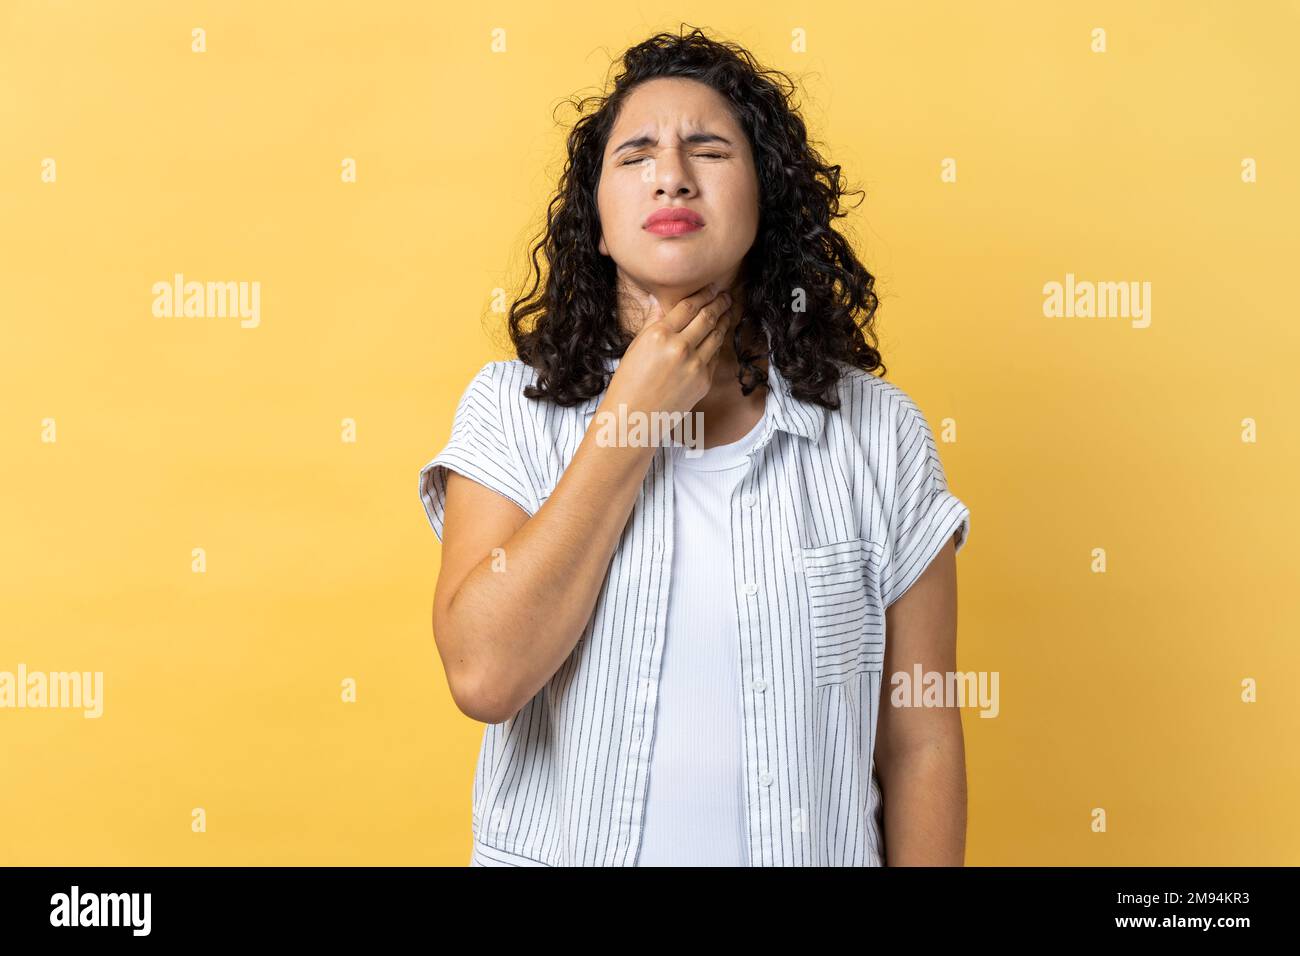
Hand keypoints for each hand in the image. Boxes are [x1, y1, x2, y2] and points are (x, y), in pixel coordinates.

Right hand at [603, 283, 732, 422]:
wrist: (634, 419)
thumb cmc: (629, 382)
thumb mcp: (636, 346)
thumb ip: (651, 321)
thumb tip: (658, 300)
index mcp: (658, 335)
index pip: (688, 306)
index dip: (703, 293)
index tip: (711, 287)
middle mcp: (679, 347)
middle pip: (707, 317)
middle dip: (719, 303)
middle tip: (725, 295)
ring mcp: (694, 366)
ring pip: (716, 335)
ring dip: (724, 320)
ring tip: (727, 311)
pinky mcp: (704, 381)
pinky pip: (715, 356)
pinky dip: (718, 342)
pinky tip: (719, 335)